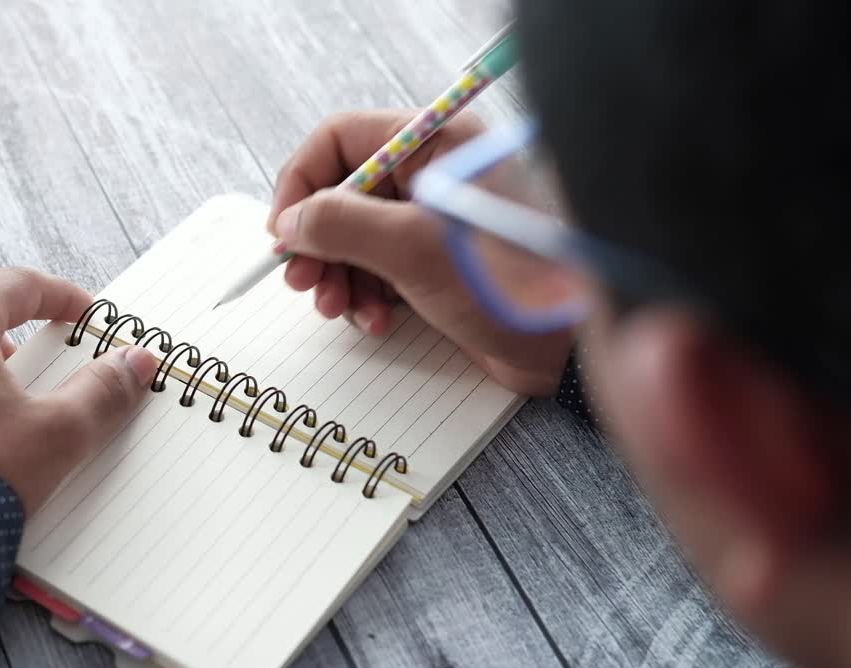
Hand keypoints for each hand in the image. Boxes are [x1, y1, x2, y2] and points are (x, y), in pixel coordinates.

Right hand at [269, 110, 573, 395]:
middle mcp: (431, 173)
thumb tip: (291, 221)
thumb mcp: (412, 248)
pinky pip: (378, 268)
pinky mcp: (437, 262)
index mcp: (432, 143)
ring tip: (338, 308)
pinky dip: (365, 295)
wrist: (567, 345)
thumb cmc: (508, 282)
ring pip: (355, 236)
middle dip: (317, 239)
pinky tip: (375, 320)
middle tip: (302, 280)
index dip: (302, 182)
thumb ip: (341, 224)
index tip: (283, 229)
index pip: (340, 139)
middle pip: (341, 192)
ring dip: (337, 275)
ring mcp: (433, 220)